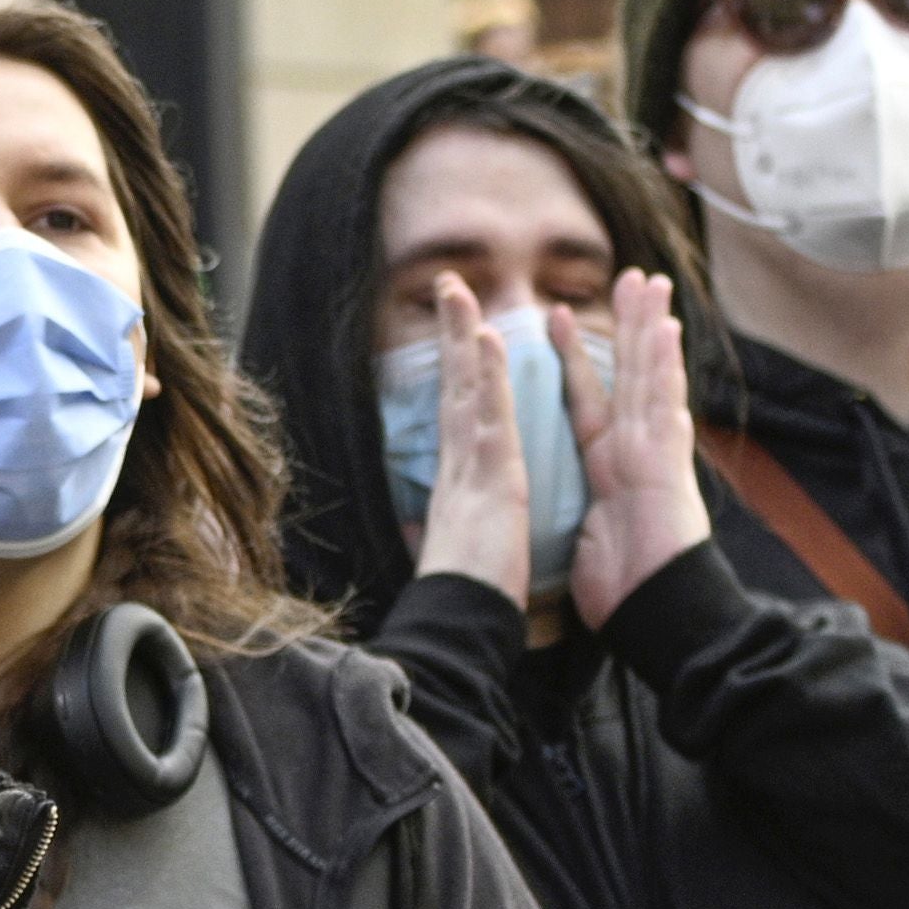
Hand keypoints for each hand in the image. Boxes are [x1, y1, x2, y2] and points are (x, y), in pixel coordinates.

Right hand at [411, 276, 535, 604]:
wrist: (462, 622)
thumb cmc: (463, 596)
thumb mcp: (450, 554)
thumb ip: (434, 531)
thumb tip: (416, 526)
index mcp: (456, 481)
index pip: (457, 413)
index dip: (456, 370)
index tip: (458, 333)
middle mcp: (458, 464)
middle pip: (454, 387)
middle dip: (452, 335)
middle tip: (450, 287)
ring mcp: (472, 466)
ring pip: (467, 389)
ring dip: (463, 336)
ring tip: (460, 291)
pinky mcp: (492, 476)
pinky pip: (490, 415)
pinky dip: (488, 375)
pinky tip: (487, 338)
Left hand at [561, 267, 709, 626]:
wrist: (652, 613)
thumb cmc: (621, 584)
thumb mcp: (585, 532)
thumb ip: (578, 505)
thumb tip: (559, 503)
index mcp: (608, 463)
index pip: (587, 398)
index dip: (574, 358)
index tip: (556, 318)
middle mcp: (634, 449)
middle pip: (629, 374)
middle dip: (629, 324)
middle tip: (629, 276)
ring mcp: (655, 453)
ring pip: (651, 378)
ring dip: (651, 329)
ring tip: (649, 283)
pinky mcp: (668, 464)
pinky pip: (664, 407)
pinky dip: (665, 368)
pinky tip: (666, 331)